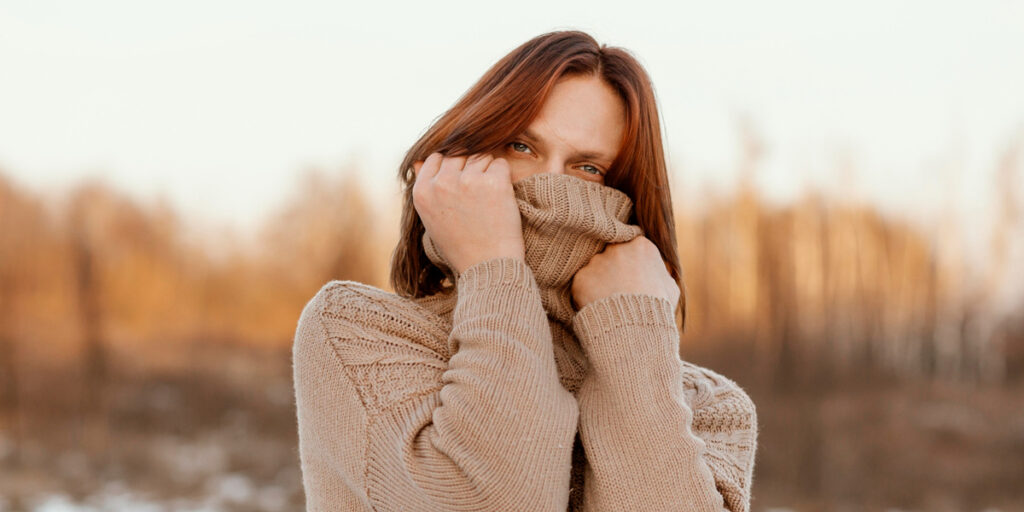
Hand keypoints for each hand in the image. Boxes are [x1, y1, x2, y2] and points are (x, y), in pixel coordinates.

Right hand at [411, 152, 524, 275]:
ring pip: (481, 155)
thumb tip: (419, 161)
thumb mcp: (432, 219)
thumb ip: (426, 189)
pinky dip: (503, 178)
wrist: (488, 267)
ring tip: (489, 198)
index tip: (462, 185)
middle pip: (459, 153)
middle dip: (470, 166)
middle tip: (479, 193)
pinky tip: (500, 199)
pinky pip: (500, 164)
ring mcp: (468, 181)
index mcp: (423, 192)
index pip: (436, 158)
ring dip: (488, 171)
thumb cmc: (461, 247)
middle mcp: (442, 183)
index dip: (452, 168)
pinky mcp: (493, 183)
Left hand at [570, 236, 678, 310]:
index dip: (630, 262)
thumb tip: (658, 272)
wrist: (636, 329)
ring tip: (609, 304)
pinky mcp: (581, 278)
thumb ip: (661, 273)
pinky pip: (582, 285)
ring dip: (599, 283)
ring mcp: (597, 262)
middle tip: (618, 291)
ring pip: (595, 269)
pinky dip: (587, 296)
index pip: (631, 246)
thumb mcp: (670, 288)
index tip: (630, 276)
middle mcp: (616, 248)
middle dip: (613, 269)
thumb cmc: (658, 310)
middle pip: (611, 254)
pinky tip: (598, 308)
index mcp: (641, 246)